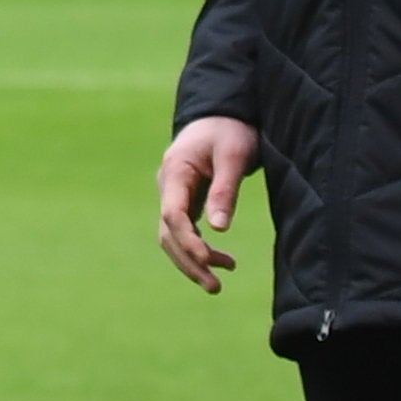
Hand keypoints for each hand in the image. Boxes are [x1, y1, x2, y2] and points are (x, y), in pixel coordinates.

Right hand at [159, 114, 257, 291]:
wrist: (224, 113)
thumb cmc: (231, 130)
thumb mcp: (234, 156)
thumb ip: (225, 190)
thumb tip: (220, 229)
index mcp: (176, 169)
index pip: (172, 213)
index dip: (188, 241)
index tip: (209, 261)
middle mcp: (168, 183)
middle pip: (167, 231)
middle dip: (188, 261)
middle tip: (215, 287)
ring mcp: (173, 192)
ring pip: (171, 235)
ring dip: (190, 261)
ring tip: (217, 284)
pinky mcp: (184, 199)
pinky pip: (182, 230)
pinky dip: (196, 249)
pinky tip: (219, 261)